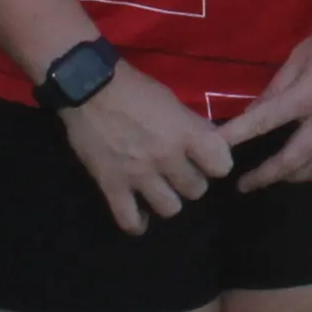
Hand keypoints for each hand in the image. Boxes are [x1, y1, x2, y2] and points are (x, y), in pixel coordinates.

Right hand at [56, 62, 234, 234]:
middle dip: (192, 182)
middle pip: (196, 190)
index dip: (218, 164)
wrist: (90, 88)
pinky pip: (129, 220)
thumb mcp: (173, 102)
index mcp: (185, 133)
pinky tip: (140, 215)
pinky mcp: (111, 185)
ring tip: (161, 191)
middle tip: (181, 173)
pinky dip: (137, 223)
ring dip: (168, 201)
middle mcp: (166, 157)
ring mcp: (138, 174)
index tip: (210, 161)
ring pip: (170, 209)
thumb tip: (210, 144)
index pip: (221, 164)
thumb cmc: (135, 89)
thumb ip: (192, 126)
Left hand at [226, 17, 311, 191]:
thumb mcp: (301, 55)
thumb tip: (254, 112)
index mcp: (308, 95)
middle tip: (245, 184)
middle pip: (292, 160)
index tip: (214, 150)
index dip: (236, 136)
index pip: (264, 121)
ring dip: (293, 178)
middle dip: (264, 176)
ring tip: (278, 177)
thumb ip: (277, 87)